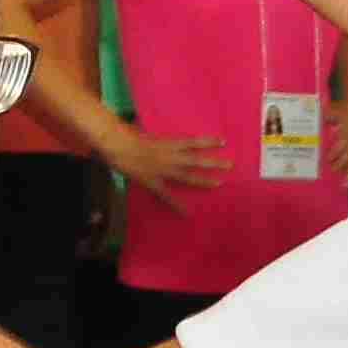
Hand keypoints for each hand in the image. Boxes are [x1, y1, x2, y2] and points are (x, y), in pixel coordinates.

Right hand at [105, 122, 225, 197]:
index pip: (192, 142)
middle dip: (213, 162)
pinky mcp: (154, 182)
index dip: (208, 142)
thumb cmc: (126, 137)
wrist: (117, 146)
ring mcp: (163, 170)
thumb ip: (152, 138)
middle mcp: (170, 156)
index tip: (223, 142)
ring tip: (219, 183)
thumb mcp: (143, 134)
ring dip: (204, 179)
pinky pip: (168, 196)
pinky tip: (187, 214)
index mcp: (167, 144)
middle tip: (230, 165)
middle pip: (196, 159)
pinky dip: (177, 205)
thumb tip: (151, 137)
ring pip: (188, 175)